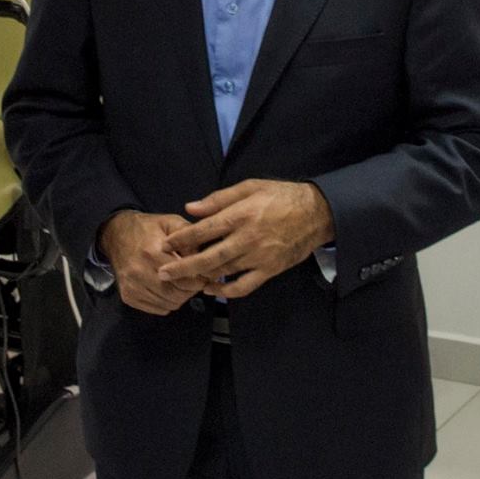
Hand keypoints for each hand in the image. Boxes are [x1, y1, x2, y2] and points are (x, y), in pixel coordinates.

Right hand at [97, 210, 198, 315]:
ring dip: (180, 297)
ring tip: (181, 283)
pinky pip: (158, 309)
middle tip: (194, 280)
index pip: (184, 278)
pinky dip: (167, 302)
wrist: (115, 235)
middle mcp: (139, 272)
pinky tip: (168, 288)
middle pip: (177, 294)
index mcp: (151, 252)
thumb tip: (204, 258)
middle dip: (191, 289)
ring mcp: (132, 287)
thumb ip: (189, 237)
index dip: (199, 278)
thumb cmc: (147, 228)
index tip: (203, 273)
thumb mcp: (171, 222)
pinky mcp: (128, 297)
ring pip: (169, 304)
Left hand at [157, 180, 333, 300]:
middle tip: (163, 272)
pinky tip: (212, 289)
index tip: (165, 245)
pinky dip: (225, 291)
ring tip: (182, 279)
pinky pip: (243, 286)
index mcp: (241, 214)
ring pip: (223, 272)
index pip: (204, 229)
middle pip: (208, 257)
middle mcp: (248, 238)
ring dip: (200, 277)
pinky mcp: (269, 270)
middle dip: (183, 266)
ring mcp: (259, 257)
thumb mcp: (250, 187)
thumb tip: (190, 208)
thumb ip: (219, 199)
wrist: (316, 213)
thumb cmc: (281, 196)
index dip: (182, 238)